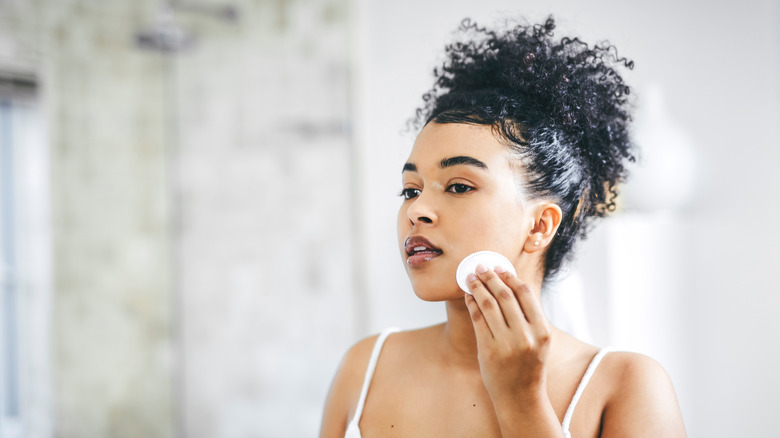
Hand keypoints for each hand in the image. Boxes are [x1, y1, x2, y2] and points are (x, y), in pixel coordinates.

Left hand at [464, 264, 551, 404]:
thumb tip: (510, 285)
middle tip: (481, 267)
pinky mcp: (488, 350)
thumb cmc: (529, 366)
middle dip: (491, 277)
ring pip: (489, 304)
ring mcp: (506, 344)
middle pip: (505, 295)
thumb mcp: (539, 342)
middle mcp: (526, 336)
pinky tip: (468, 296)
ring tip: (471, 278)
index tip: (500, 268)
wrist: (520, 398)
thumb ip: (529, 317)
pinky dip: (472, 303)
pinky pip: (477, 319)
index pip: (525, 294)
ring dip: (478, 287)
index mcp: (542, 331)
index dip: (510, 277)